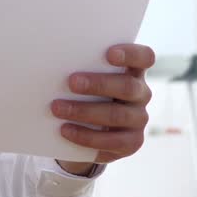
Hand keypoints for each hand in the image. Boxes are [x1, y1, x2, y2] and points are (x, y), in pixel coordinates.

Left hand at [52, 44, 154, 174]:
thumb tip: (52, 63)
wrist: (85, 133)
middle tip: (71, 82)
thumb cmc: (83, 94)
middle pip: (128, 87)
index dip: (130, 54)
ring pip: (118, 115)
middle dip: (99, 84)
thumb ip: (81, 70)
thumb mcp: (85, 80)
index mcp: (133, 71)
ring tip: (58, 108)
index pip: (144, 57)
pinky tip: (65, 130)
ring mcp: (139, 119)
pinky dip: (86, 136)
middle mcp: (141, 94)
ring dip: (85, 111)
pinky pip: (112, 141)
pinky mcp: (132, 142)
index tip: (109, 53)